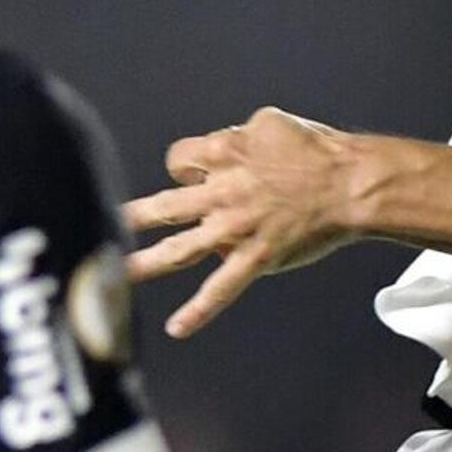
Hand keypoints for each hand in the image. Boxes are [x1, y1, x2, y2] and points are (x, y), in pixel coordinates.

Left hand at [123, 109, 369, 336]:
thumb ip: (236, 137)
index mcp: (222, 153)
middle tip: (101, 225)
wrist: (350, 183)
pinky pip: (220, 288)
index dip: (186, 169)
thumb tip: (222, 147)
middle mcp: (220, 191)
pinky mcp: (254, 257)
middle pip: (164, 204)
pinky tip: (176, 327)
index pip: (180, 160)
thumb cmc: (315, 149)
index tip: (197, 177)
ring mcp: (234, 228)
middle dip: (132, 217)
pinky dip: (198, 310)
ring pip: (178, 249)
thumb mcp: (269, 123)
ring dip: (142, 264)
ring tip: (112, 276)